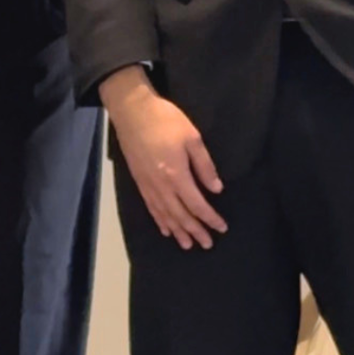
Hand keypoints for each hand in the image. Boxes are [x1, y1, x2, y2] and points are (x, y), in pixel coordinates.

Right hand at [101, 66, 227, 250]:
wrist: (131, 110)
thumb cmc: (165, 120)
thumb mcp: (192, 137)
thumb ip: (205, 165)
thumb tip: (216, 189)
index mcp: (177, 175)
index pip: (197, 204)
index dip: (210, 218)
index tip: (222, 228)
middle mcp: (161, 186)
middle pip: (180, 215)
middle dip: (195, 230)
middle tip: (207, 244)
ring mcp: (148, 185)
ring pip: (165, 215)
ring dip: (178, 231)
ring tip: (188, 244)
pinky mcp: (138, 180)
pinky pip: (150, 207)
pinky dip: (159, 220)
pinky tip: (165, 228)